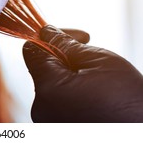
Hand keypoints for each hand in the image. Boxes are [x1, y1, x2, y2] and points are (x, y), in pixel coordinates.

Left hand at [23, 25, 142, 121]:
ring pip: (52, 85)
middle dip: (64, 58)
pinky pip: (58, 102)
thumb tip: (47, 32)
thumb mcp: (101, 62)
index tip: (75, 37)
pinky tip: (94, 98)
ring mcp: (48, 122)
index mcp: (48, 89)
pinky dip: (72, 94)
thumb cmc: (129, 105)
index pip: (32, 50)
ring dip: (70, 77)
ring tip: (99, 85)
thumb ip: (67, 44)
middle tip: (94, 62)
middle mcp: (41, 108)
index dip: (52, 37)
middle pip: (43, 68)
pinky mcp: (56, 128)